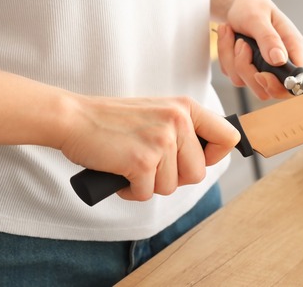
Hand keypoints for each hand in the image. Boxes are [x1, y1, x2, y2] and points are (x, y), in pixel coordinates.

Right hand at [59, 95, 239, 201]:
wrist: (74, 118)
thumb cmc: (115, 121)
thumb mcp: (159, 113)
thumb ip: (184, 130)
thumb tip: (207, 159)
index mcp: (186, 108)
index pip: (228, 137)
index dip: (214, 156)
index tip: (193, 159)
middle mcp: (178, 121)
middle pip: (198, 173)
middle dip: (174, 178)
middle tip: (151, 166)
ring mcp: (161, 141)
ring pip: (172, 186)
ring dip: (150, 185)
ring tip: (132, 166)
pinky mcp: (142, 161)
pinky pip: (147, 194)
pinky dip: (131, 192)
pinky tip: (120, 175)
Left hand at [216, 0, 302, 99]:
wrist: (237, 4)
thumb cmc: (252, 6)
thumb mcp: (258, 18)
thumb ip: (269, 39)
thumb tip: (279, 60)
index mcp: (293, 49)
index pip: (298, 81)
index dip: (281, 86)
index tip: (262, 75)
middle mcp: (280, 63)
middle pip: (268, 90)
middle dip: (247, 70)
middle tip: (243, 45)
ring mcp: (263, 68)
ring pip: (245, 82)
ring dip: (232, 59)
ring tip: (234, 36)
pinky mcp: (247, 70)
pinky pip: (232, 75)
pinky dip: (226, 57)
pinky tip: (230, 39)